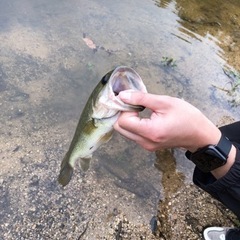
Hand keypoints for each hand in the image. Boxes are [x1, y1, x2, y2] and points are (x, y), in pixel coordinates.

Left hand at [114, 91, 235, 178]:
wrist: (199, 134)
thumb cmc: (187, 116)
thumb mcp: (165, 102)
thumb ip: (141, 98)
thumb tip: (122, 96)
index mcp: (150, 131)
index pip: (122, 121)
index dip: (124, 108)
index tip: (132, 100)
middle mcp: (145, 142)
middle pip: (120, 128)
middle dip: (122, 113)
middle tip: (133, 103)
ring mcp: (146, 146)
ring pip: (124, 131)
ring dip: (127, 118)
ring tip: (138, 108)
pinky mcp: (148, 145)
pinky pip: (132, 134)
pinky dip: (132, 124)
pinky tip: (141, 116)